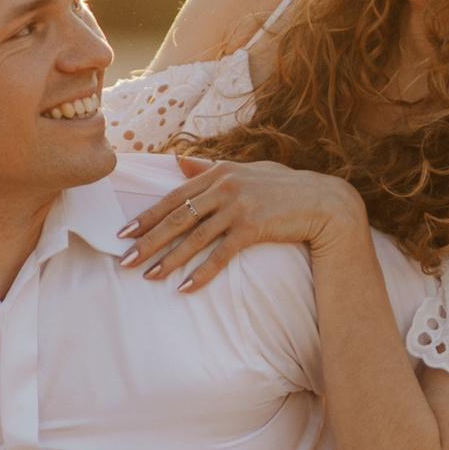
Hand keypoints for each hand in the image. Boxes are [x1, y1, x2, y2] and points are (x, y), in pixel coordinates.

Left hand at [121, 152, 363, 289]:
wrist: (323, 201)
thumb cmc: (284, 187)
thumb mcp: (246, 170)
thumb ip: (210, 167)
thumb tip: (178, 161)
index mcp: (219, 173)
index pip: (174, 197)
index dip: (148, 216)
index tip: (125, 233)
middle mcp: (225, 187)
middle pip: (178, 218)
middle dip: (149, 240)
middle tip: (125, 259)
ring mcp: (239, 207)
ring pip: (194, 237)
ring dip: (169, 259)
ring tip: (149, 275)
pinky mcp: (253, 227)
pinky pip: (220, 255)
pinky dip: (202, 272)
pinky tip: (186, 288)